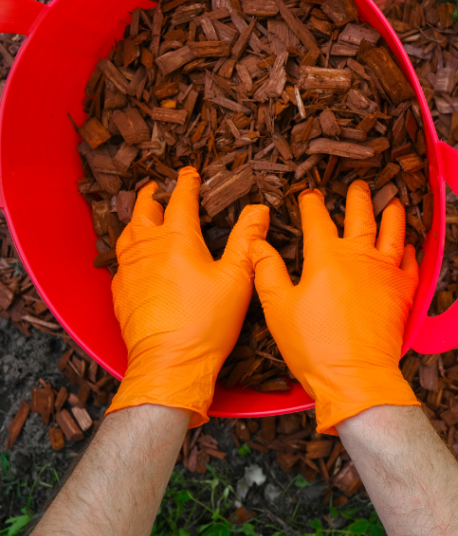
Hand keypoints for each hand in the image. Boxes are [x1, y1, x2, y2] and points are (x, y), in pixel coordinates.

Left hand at [107, 166, 268, 426]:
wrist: (169, 362)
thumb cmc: (206, 323)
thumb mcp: (237, 278)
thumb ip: (248, 240)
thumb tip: (259, 209)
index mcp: (178, 240)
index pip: (181, 200)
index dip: (187, 183)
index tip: (191, 173)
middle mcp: (148, 249)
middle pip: (144, 210)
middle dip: (152, 194)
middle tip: (159, 187)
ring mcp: (130, 270)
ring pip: (127, 233)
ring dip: (136, 218)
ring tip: (144, 214)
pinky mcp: (121, 292)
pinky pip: (121, 260)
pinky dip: (129, 248)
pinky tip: (136, 256)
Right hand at [250, 181, 419, 433]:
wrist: (355, 375)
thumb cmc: (314, 346)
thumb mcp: (277, 307)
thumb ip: (268, 271)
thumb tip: (257, 245)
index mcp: (326, 256)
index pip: (317, 220)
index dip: (312, 205)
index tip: (309, 195)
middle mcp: (360, 256)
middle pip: (361, 216)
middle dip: (359, 197)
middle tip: (360, 186)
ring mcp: (386, 272)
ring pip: (394, 232)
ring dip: (393, 214)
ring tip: (393, 202)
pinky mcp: (403, 291)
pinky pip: (411, 263)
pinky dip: (411, 251)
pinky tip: (409, 246)